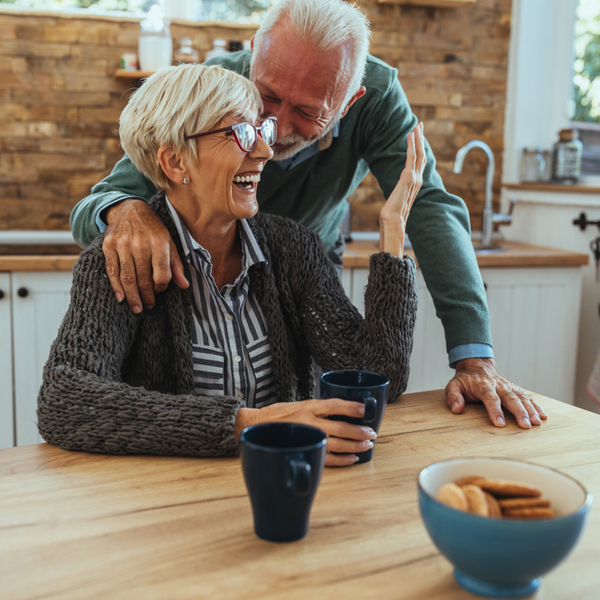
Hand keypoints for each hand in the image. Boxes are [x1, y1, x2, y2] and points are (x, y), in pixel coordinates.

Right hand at [103, 199, 188, 312]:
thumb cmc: (153, 229)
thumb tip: (185, 285)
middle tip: (149, 306)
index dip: (161, 287)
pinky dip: (116, 287)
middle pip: (143, 279)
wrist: (129, 209)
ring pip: (127, 278)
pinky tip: (121, 297)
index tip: (160, 291)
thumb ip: (176, 265)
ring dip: (132, 296)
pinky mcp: (109, 246)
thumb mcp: (169, 242)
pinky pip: (112, 271)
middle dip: (147, 296)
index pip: (162, 274)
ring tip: (137, 308)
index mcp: (159, 243)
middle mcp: (140, 244)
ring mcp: (123, 245)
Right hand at [235, 399, 377, 466]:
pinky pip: (327, 458)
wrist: (252, 427)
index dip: (351, 407)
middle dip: (359, 431)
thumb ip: (315, 409)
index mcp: (307, 407)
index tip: (365, 409)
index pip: (334, 404)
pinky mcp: (303, 451)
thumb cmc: (275, 416)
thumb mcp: (295, 404)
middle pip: (340, 427)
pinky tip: (353, 459)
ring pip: (337, 444)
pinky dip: (342, 460)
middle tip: (372, 434)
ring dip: (355, 446)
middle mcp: (309, 422)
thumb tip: (338, 411)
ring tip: (367, 445)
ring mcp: (306, 438)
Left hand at [379, 122, 425, 256]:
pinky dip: (412, 145)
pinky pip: (411, 157)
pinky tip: (410, 136)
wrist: (392, 222)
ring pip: (419, 153)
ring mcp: (415, 179)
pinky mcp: (408, 178)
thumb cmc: (392, 215)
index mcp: (415, 183)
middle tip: (419, 125)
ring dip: (418, 138)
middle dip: (421, 139)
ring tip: (416, 126)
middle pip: (422, 154)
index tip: (417, 136)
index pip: (419, 162)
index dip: (419, 148)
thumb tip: (396, 194)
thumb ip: (399, 192)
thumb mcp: (396, 199)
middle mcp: (418, 180)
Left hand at [445, 358, 547, 427]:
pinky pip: (527, 397)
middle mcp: (498, 385)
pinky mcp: (515, 389)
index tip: (500, 424)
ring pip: (521, 397)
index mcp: (483, 385)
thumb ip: (453, 396)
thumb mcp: (454, 385)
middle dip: (519, 412)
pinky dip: (536, 406)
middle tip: (526, 425)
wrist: (477, 366)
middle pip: (510, 398)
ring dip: (530, 410)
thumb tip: (456, 409)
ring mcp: (508, 386)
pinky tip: (543, 416)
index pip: (490, 398)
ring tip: (537, 422)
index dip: (495, 411)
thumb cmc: (465, 380)